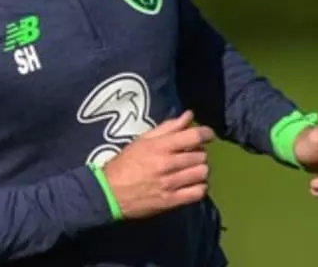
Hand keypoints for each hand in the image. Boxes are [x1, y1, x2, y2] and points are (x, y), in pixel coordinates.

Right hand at [100, 110, 214, 219]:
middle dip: (199, 153)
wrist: (109, 192)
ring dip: (200, 170)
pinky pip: (198, 193)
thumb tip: (189, 116)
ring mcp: (170, 184)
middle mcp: (167, 164)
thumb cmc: (125, 163)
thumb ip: (168, 128)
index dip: (206, 134)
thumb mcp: (143, 140)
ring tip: (191, 170)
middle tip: (191, 155)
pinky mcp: (171, 201)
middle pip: (201, 156)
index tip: (207, 135)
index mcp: (160, 146)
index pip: (194, 137)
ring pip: (202, 173)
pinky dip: (199, 187)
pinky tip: (191, 184)